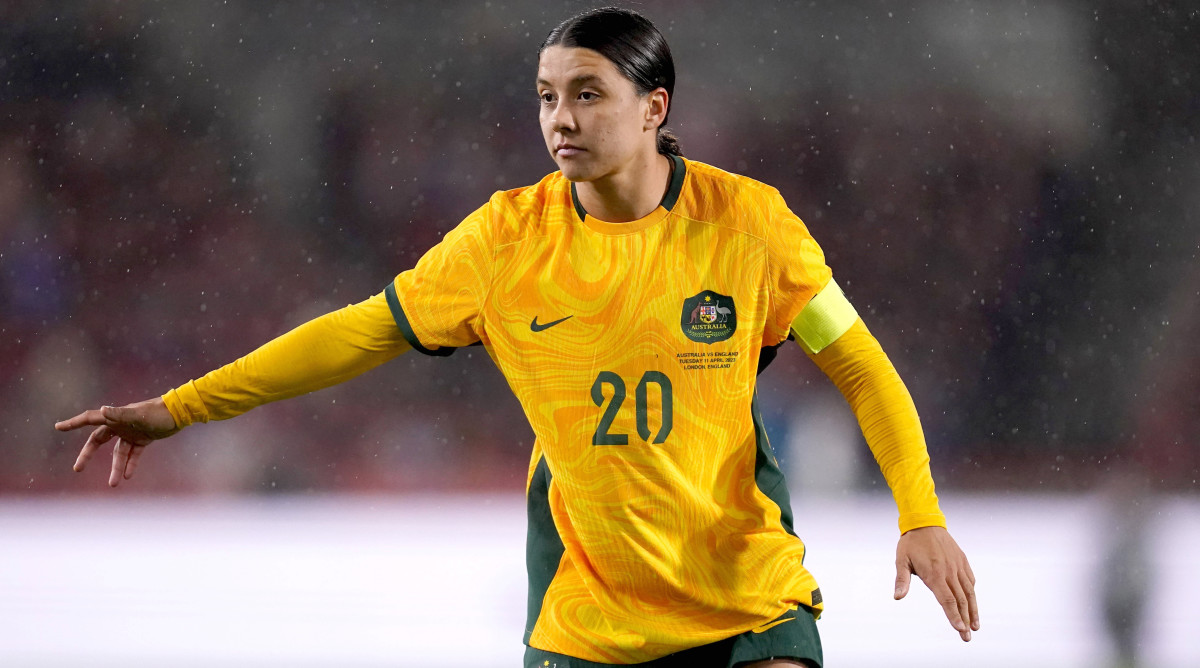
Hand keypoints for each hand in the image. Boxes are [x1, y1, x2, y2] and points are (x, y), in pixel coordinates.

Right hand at [55, 398, 179, 486]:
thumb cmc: (158, 412)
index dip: (73, 423)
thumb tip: (101, 410)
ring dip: (116, 467)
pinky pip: (133, 454)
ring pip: (118, 453)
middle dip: (88, 454)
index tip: (58, 427)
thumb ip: (120, 414)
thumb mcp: (139, 415)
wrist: (180, 413)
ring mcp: (131, 432)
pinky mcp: (143, 439)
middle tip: (77, 468)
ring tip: (113, 484)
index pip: (90, 419)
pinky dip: (130, 464)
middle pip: (98, 440)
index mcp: (116, 416)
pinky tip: (127, 476)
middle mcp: (120, 424)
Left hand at [894, 525, 978, 641]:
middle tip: (967, 637)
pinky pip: (970, 580)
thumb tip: (897, 596)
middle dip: (964, 620)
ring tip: (975, 626)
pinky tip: (972, 604)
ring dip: (973, 611)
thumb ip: (901, 579)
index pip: (947, 599)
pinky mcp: (962, 561)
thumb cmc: (911, 543)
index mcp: (935, 573)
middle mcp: (949, 571)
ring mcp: (958, 566)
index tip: (959, 629)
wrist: (925, 522)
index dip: (953, 615)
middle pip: (960, 600)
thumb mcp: (901, 560)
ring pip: (969, 592)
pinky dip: (972, 594)